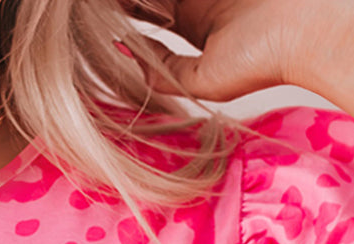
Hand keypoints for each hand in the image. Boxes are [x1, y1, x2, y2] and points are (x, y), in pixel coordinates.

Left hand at [122, 0, 353, 101]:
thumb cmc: (260, 62)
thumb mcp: (203, 79)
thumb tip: (131, 63)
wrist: (301, 32)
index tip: (103, 12)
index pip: (152, 15)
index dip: (127, 11)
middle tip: (99, 1)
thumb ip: (166, 74)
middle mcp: (202, 1)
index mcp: (196, 28)